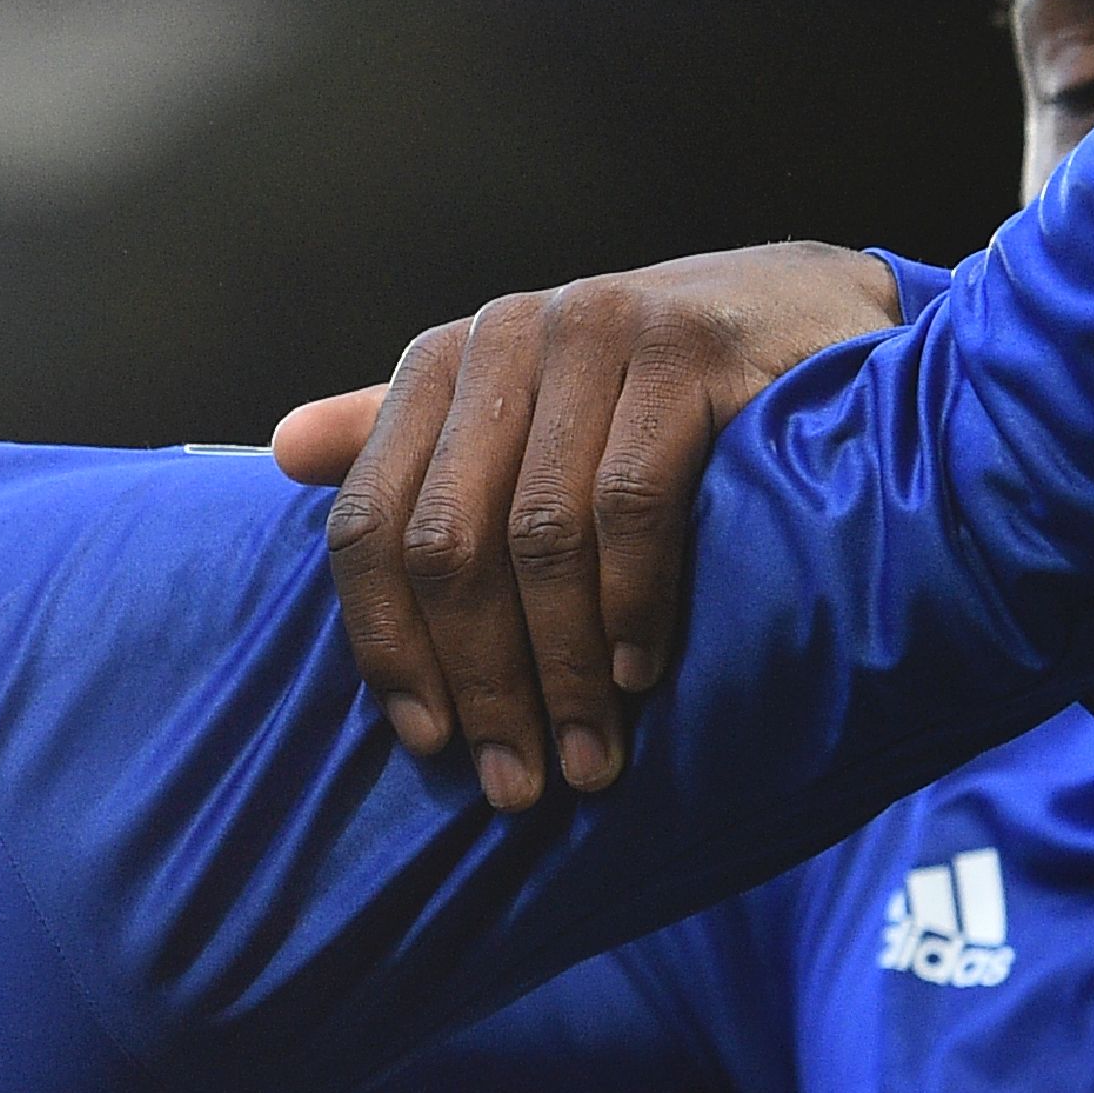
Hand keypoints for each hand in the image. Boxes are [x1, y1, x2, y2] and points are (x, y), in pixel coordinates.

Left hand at [269, 244, 900, 812]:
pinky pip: (632, 503)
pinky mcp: (684, 350)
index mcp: (445, 364)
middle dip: (479, 679)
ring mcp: (594, 334)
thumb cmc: (654, 385)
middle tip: (517, 781)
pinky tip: (640, 674)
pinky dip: (632, 604)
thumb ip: (408, 434)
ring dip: (559, 670)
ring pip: (538, 536)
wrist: (810, 312)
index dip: (387, 644)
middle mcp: (504, 337)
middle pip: (445, 542)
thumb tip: (282, 452)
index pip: (370, 522)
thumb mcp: (525, 405)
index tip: (428, 743)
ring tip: (587, 756)